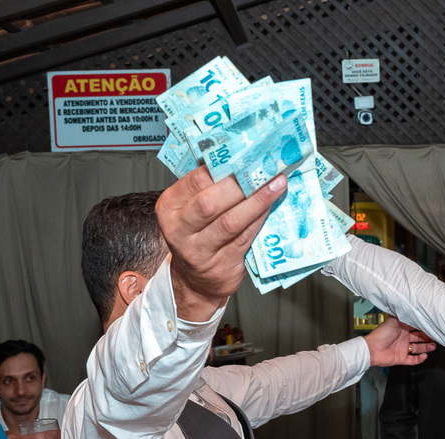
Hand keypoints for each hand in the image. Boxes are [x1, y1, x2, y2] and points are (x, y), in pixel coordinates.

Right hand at [155, 165, 287, 319]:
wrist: (196, 280)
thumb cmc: (196, 236)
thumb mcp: (189, 210)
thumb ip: (207, 187)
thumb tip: (239, 156)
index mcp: (169, 207)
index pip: (194, 181)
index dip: (221, 165)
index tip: (245, 152)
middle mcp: (179, 230)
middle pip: (210, 202)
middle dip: (240, 183)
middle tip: (263, 167)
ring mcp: (199, 251)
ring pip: (231, 221)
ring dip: (257, 200)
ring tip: (276, 184)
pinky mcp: (222, 265)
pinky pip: (245, 237)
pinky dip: (260, 218)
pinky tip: (271, 205)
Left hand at [364, 316, 434, 366]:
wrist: (372, 348)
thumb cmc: (381, 334)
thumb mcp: (394, 321)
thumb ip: (405, 317)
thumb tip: (415, 313)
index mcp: (402, 328)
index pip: (416, 327)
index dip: (424, 327)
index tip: (432, 326)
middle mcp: (403, 338)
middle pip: (419, 338)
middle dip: (427, 337)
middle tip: (436, 336)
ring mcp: (403, 349)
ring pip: (418, 348)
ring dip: (426, 347)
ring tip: (433, 346)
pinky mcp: (401, 358)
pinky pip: (413, 359)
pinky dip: (419, 359)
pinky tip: (424, 355)